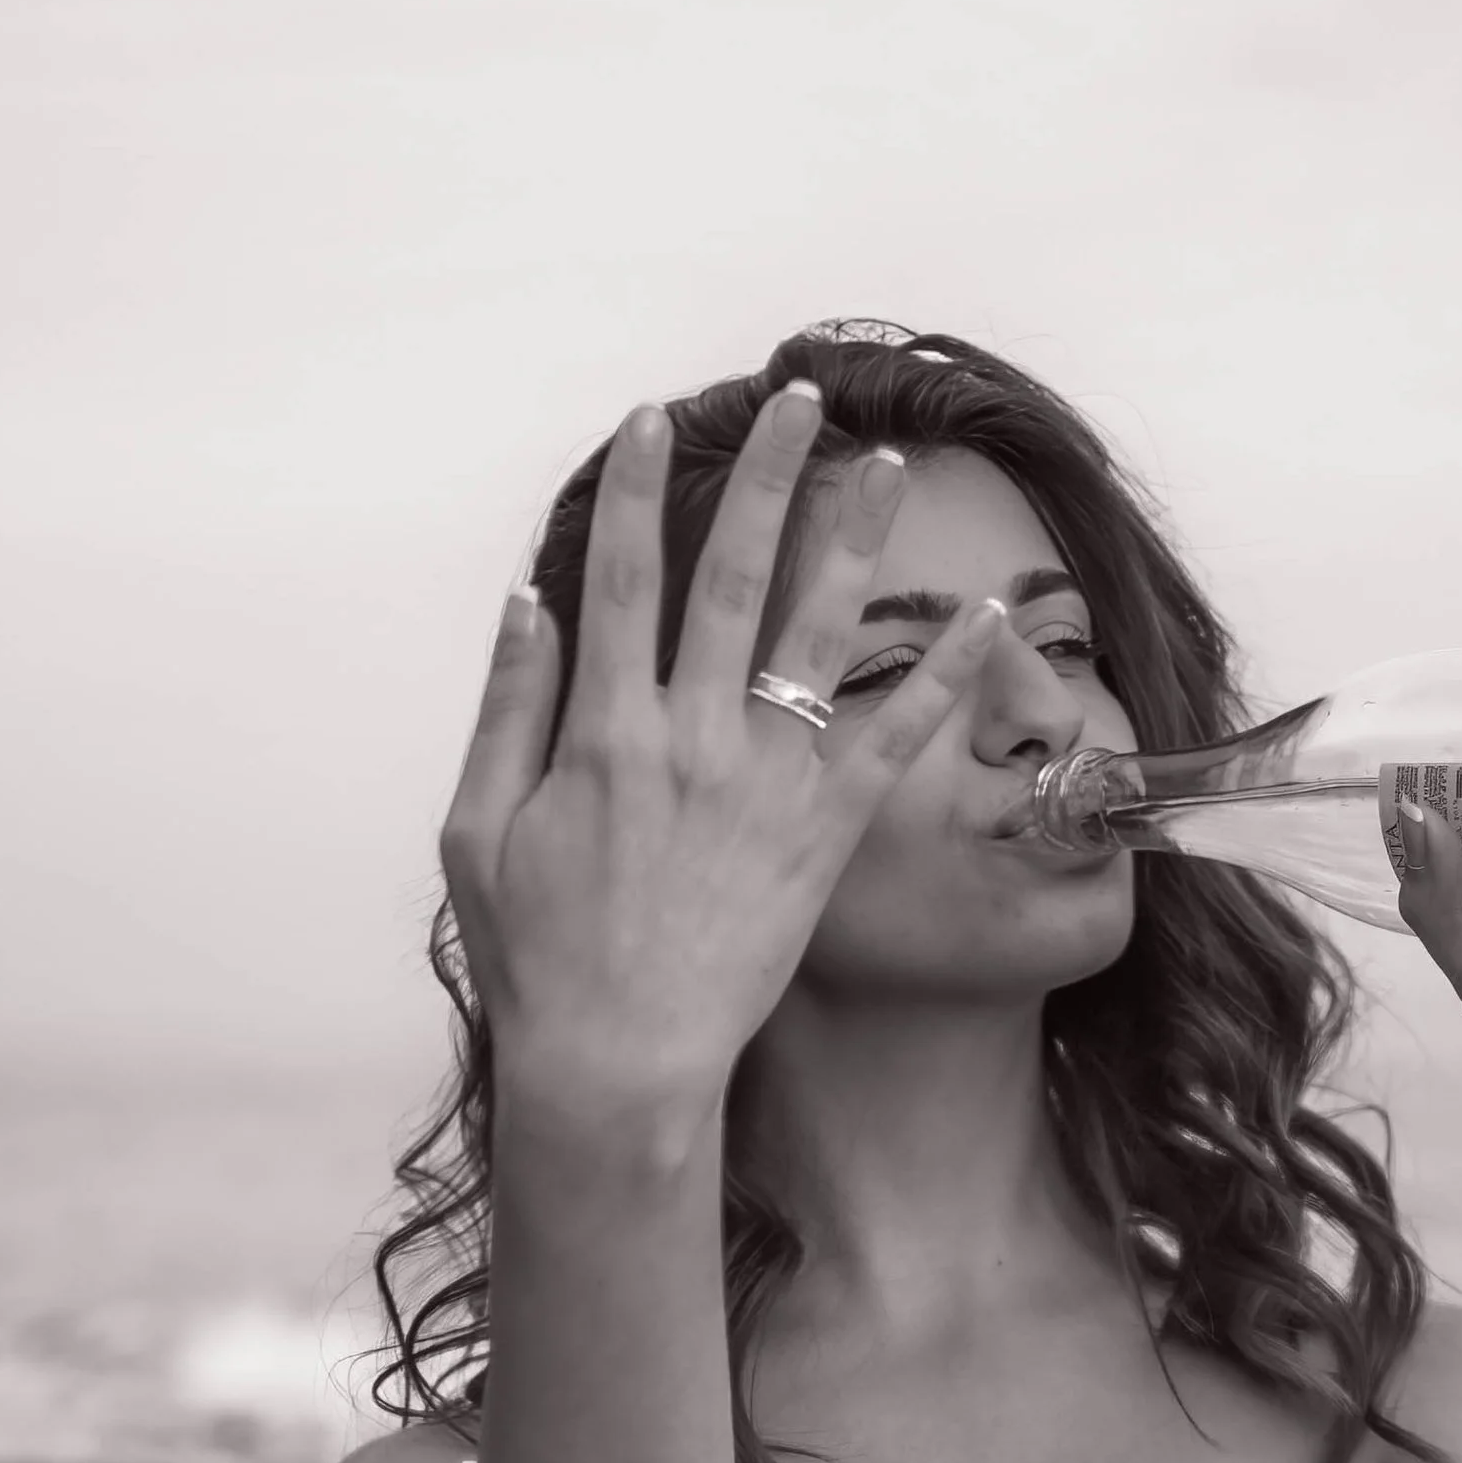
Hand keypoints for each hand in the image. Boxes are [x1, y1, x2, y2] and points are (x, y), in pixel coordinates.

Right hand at [439, 387, 1002, 1127]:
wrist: (619, 1063)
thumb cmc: (539, 958)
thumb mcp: (476, 830)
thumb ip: (506, 709)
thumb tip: (529, 601)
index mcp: (601, 731)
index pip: (625, 577)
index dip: (642, 489)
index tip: (659, 418)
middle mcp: (689, 740)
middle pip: (732, 576)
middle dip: (767, 477)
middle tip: (801, 400)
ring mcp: (764, 787)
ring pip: (819, 636)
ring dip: (855, 540)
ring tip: (888, 468)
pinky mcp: (823, 839)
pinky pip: (897, 740)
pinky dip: (945, 676)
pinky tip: (985, 617)